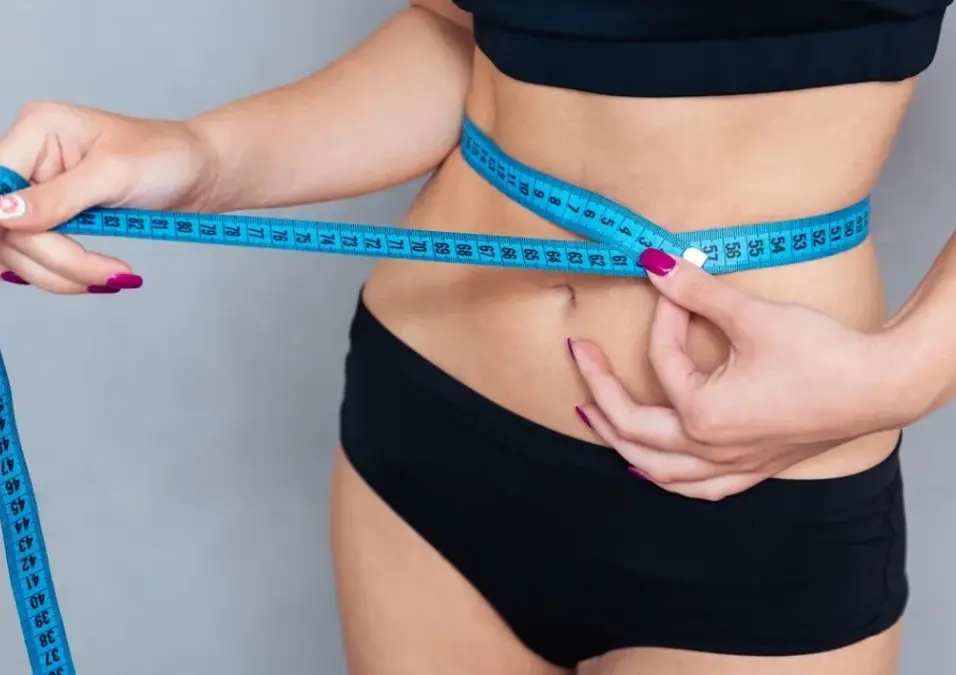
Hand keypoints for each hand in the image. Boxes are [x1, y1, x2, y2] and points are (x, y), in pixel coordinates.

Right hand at [0, 100, 219, 293]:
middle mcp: (30, 159)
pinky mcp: (54, 219)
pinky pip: (40, 257)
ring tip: (114, 276)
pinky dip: (68, 274)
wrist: (199, 172)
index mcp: (37, 130)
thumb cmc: (166, 157)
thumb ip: (57, 197)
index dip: (10, 224)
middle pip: (9, 227)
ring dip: (64, 274)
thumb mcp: (114, 174)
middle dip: (56, 259)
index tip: (40, 247)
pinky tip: (101, 276)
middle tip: (107, 273)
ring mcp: (40, 191)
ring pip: (20, 250)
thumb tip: (5, 214)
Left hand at [570, 248, 902, 500]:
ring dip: (622, 443)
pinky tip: (657, 470)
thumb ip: (695, 291)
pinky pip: (698, 488)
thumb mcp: (751, 316)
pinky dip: (668, 478)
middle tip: (581, 356)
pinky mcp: (753, 468)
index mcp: (702, 414)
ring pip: (657, 470)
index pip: (662, 360)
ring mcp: (731, 465)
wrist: (878, 386)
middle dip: (599, 390)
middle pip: (632, 429)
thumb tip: (655, 263)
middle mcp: (709, 448)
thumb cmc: (820, 355)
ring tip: (595, 416)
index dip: (663, 317)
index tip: (670, 285)